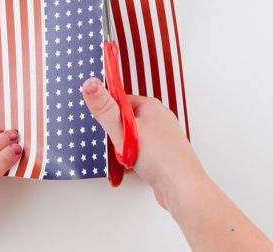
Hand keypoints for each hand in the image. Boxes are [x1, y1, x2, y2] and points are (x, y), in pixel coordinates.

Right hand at [81, 78, 205, 210]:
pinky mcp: (161, 154)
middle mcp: (158, 119)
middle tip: (115, 146)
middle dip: (115, 136)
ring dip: (122, 151)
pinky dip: (132, 161)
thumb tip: (90, 84)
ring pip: (131, 140)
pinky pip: (139, 154)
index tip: (102, 126)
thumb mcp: (124, 130)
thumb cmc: (160, 157)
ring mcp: (161, 137)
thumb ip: (105, 109)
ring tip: (125, 160)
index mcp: (150, 106)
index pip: (120, 100)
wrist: (182, 187)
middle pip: (124, 122)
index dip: (108, 114)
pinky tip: (132, 169)